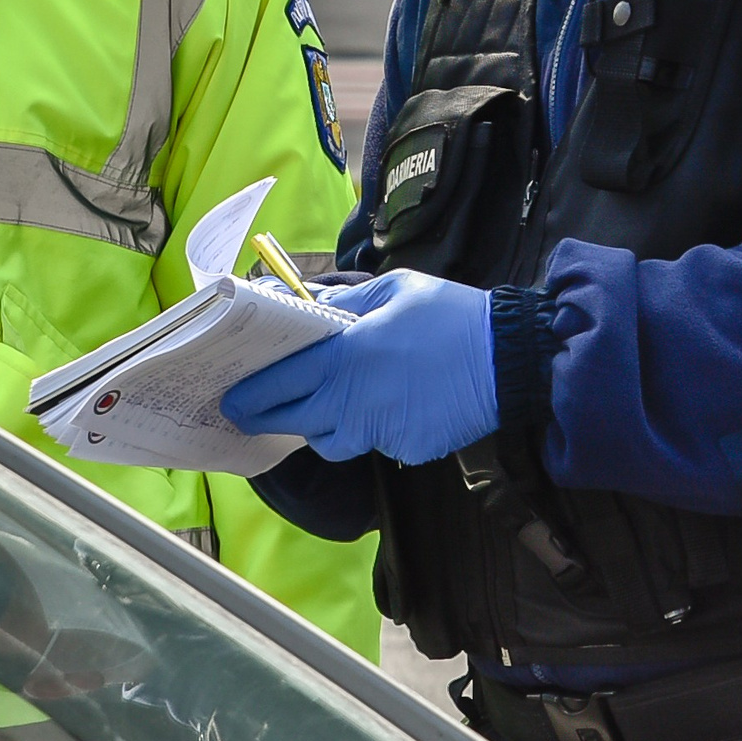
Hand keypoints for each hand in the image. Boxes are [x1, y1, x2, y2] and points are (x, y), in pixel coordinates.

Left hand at [223, 270, 496, 463]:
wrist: (511, 360)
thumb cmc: (451, 316)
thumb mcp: (393, 291)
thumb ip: (344, 304)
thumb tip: (307, 305)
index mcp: (344, 358)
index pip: (276, 384)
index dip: (248, 394)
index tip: (230, 397)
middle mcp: (353, 402)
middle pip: (291, 421)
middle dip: (265, 418)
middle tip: (250, 413)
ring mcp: (379, 432)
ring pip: (329, 441)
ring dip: (319, 426)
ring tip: (325, 405)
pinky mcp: (405, 450)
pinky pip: (372, 445)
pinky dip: (369, 430)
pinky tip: (387, 406)